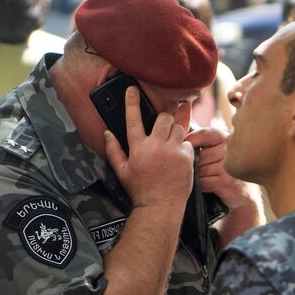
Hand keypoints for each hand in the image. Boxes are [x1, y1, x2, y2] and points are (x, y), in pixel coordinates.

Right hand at [104, 86, 193, 209]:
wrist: (161, 206)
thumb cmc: (140, 189)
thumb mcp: (122, 171)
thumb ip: (113, 150)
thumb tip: (107, 133)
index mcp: (138, 148)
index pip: (133, 119)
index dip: (132, 101)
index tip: (133, 88)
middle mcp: (156, 146)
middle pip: (163, 117)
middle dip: (164, 118)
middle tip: (162, 126)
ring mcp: (173, 151)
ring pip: (178, 127)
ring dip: (175, 131)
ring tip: (170, 143)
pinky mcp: (187, 157)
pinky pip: (188, 142)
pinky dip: (184, 146)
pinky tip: (179, 157)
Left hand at [186, 127, 252, 209]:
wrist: (245, 195)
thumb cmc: (225, 171)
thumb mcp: (218, 152)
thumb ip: (203, 142)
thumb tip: (179, 136)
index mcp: (227, 138)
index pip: (204, 134)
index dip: (191, 140)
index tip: (185, 148)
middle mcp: (230, 150)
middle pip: (199, 154)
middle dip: (195, 164)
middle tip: (201, 171)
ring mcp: (229, 166)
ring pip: (200, 169)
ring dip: (198, 176)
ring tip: (206, 179)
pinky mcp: (227, 182)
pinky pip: (203, 182)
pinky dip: (203, 186)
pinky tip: (209, 187)